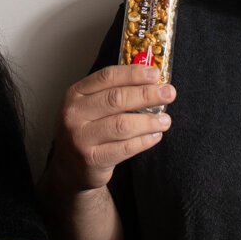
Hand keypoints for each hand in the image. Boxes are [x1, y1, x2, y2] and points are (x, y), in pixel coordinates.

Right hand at [49, 65, 174, 194]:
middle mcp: (75, 113)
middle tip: (169, 93)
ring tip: (165, 120)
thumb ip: (115, 92)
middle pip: (116, 99)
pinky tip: (155, 136)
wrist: (71, 165)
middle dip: (147, 95)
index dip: (133, 74)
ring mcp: (81, 137)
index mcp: (76, 94)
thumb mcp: (92, 106)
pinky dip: (144, 141)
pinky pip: (125, 148)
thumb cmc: (89, 129)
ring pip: (122, 125)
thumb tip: (153, 81)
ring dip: (149, 121)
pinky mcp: (92, 158)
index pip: (107, 77)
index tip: (155, 74)